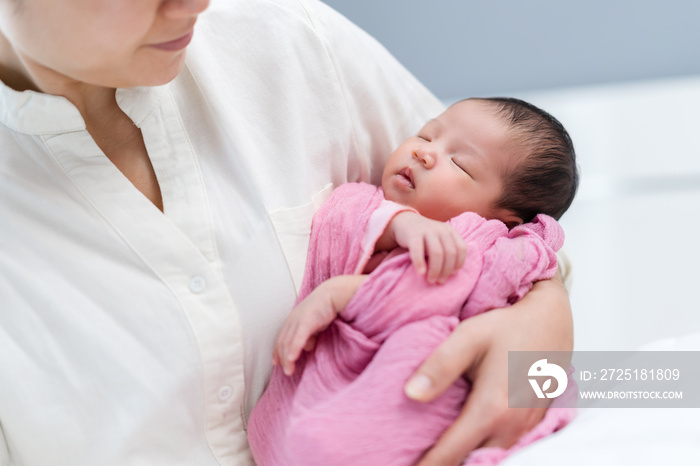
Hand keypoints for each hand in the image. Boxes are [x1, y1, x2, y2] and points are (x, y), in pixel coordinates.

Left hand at [272, 275, 367, 375]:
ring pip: (289, 342)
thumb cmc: (326, 307)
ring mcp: (299, 319)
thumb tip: (308, 347)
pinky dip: (294, 348)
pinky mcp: (308, 320)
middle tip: (286, 371)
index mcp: (293, 319)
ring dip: (287, 358)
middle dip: (282, 358)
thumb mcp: (315, 323)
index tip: (276, 362)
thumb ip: (310, 334)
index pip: (282, 337)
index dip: (278, 350)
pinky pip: (298, 337)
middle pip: (283, 341)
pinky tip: (292, 358)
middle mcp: (293, 319)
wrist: (334, 293)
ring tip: (289, 371)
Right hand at [391, 212, 465, 283]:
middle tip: (440, 281)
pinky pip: (418, 250)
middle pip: (450, 253)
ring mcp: (427, 231)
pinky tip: (420, 272)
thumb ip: (447, 250)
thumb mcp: (440, 239)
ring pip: (437, 253)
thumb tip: (452, 273)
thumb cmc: (425, 237)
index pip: (461, 248)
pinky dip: (420, 262)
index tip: (452, 273)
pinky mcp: (413, 234)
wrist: (405, 222)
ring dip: (435, 270)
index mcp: (450, 231)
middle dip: (446, 270)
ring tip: (431, 280)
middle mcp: (441, 230)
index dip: (459, 263)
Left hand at [404, 277, 572, 464]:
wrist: (552, 318)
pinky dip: (486, 451)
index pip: (451, 453)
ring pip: (492, 458)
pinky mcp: (535, 423)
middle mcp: (513, 426)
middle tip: (418, 459)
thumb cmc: (507, 325)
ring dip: (467, 459)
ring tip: (438, 454)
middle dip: (445, 464)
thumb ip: (439, 366)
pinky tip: (468, 442)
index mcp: (492, 409)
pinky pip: (507, 449)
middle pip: (473, 463)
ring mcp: (527, 428)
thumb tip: (409, 394)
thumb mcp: (468, 337)